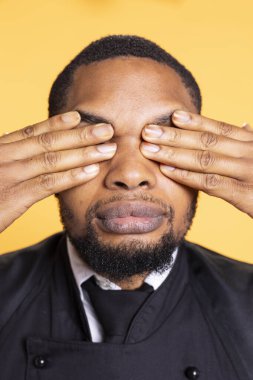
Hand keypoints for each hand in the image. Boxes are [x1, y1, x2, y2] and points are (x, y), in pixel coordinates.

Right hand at [0, 111, 115, 232]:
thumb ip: (6, 158)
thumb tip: (22, 149)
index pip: (32, 132)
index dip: (58, 123)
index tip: (80, 117)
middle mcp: (5, 156)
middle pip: (49, 141)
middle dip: (81, 135)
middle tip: (107, 129)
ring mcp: (9, 175)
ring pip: (53, 159)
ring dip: (84, 152)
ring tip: (108, 147)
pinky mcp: (13, 197)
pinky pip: (48, 183)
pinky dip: (71, 176)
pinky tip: (91, 171)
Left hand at [141, 110, 252, 217]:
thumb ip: (252, 140)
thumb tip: (243, 124)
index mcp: (252, 143)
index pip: (219, 129)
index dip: (195, 122)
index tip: (172, 115)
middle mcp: (249, 153)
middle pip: (206, 141)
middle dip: (174, 135)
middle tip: (147, 130)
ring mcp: (247, 173)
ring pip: (205, 160)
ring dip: (174, 153)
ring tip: (149, 148)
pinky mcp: (246, 196)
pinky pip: (211, 183)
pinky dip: (188, 176)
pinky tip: (168, 171)